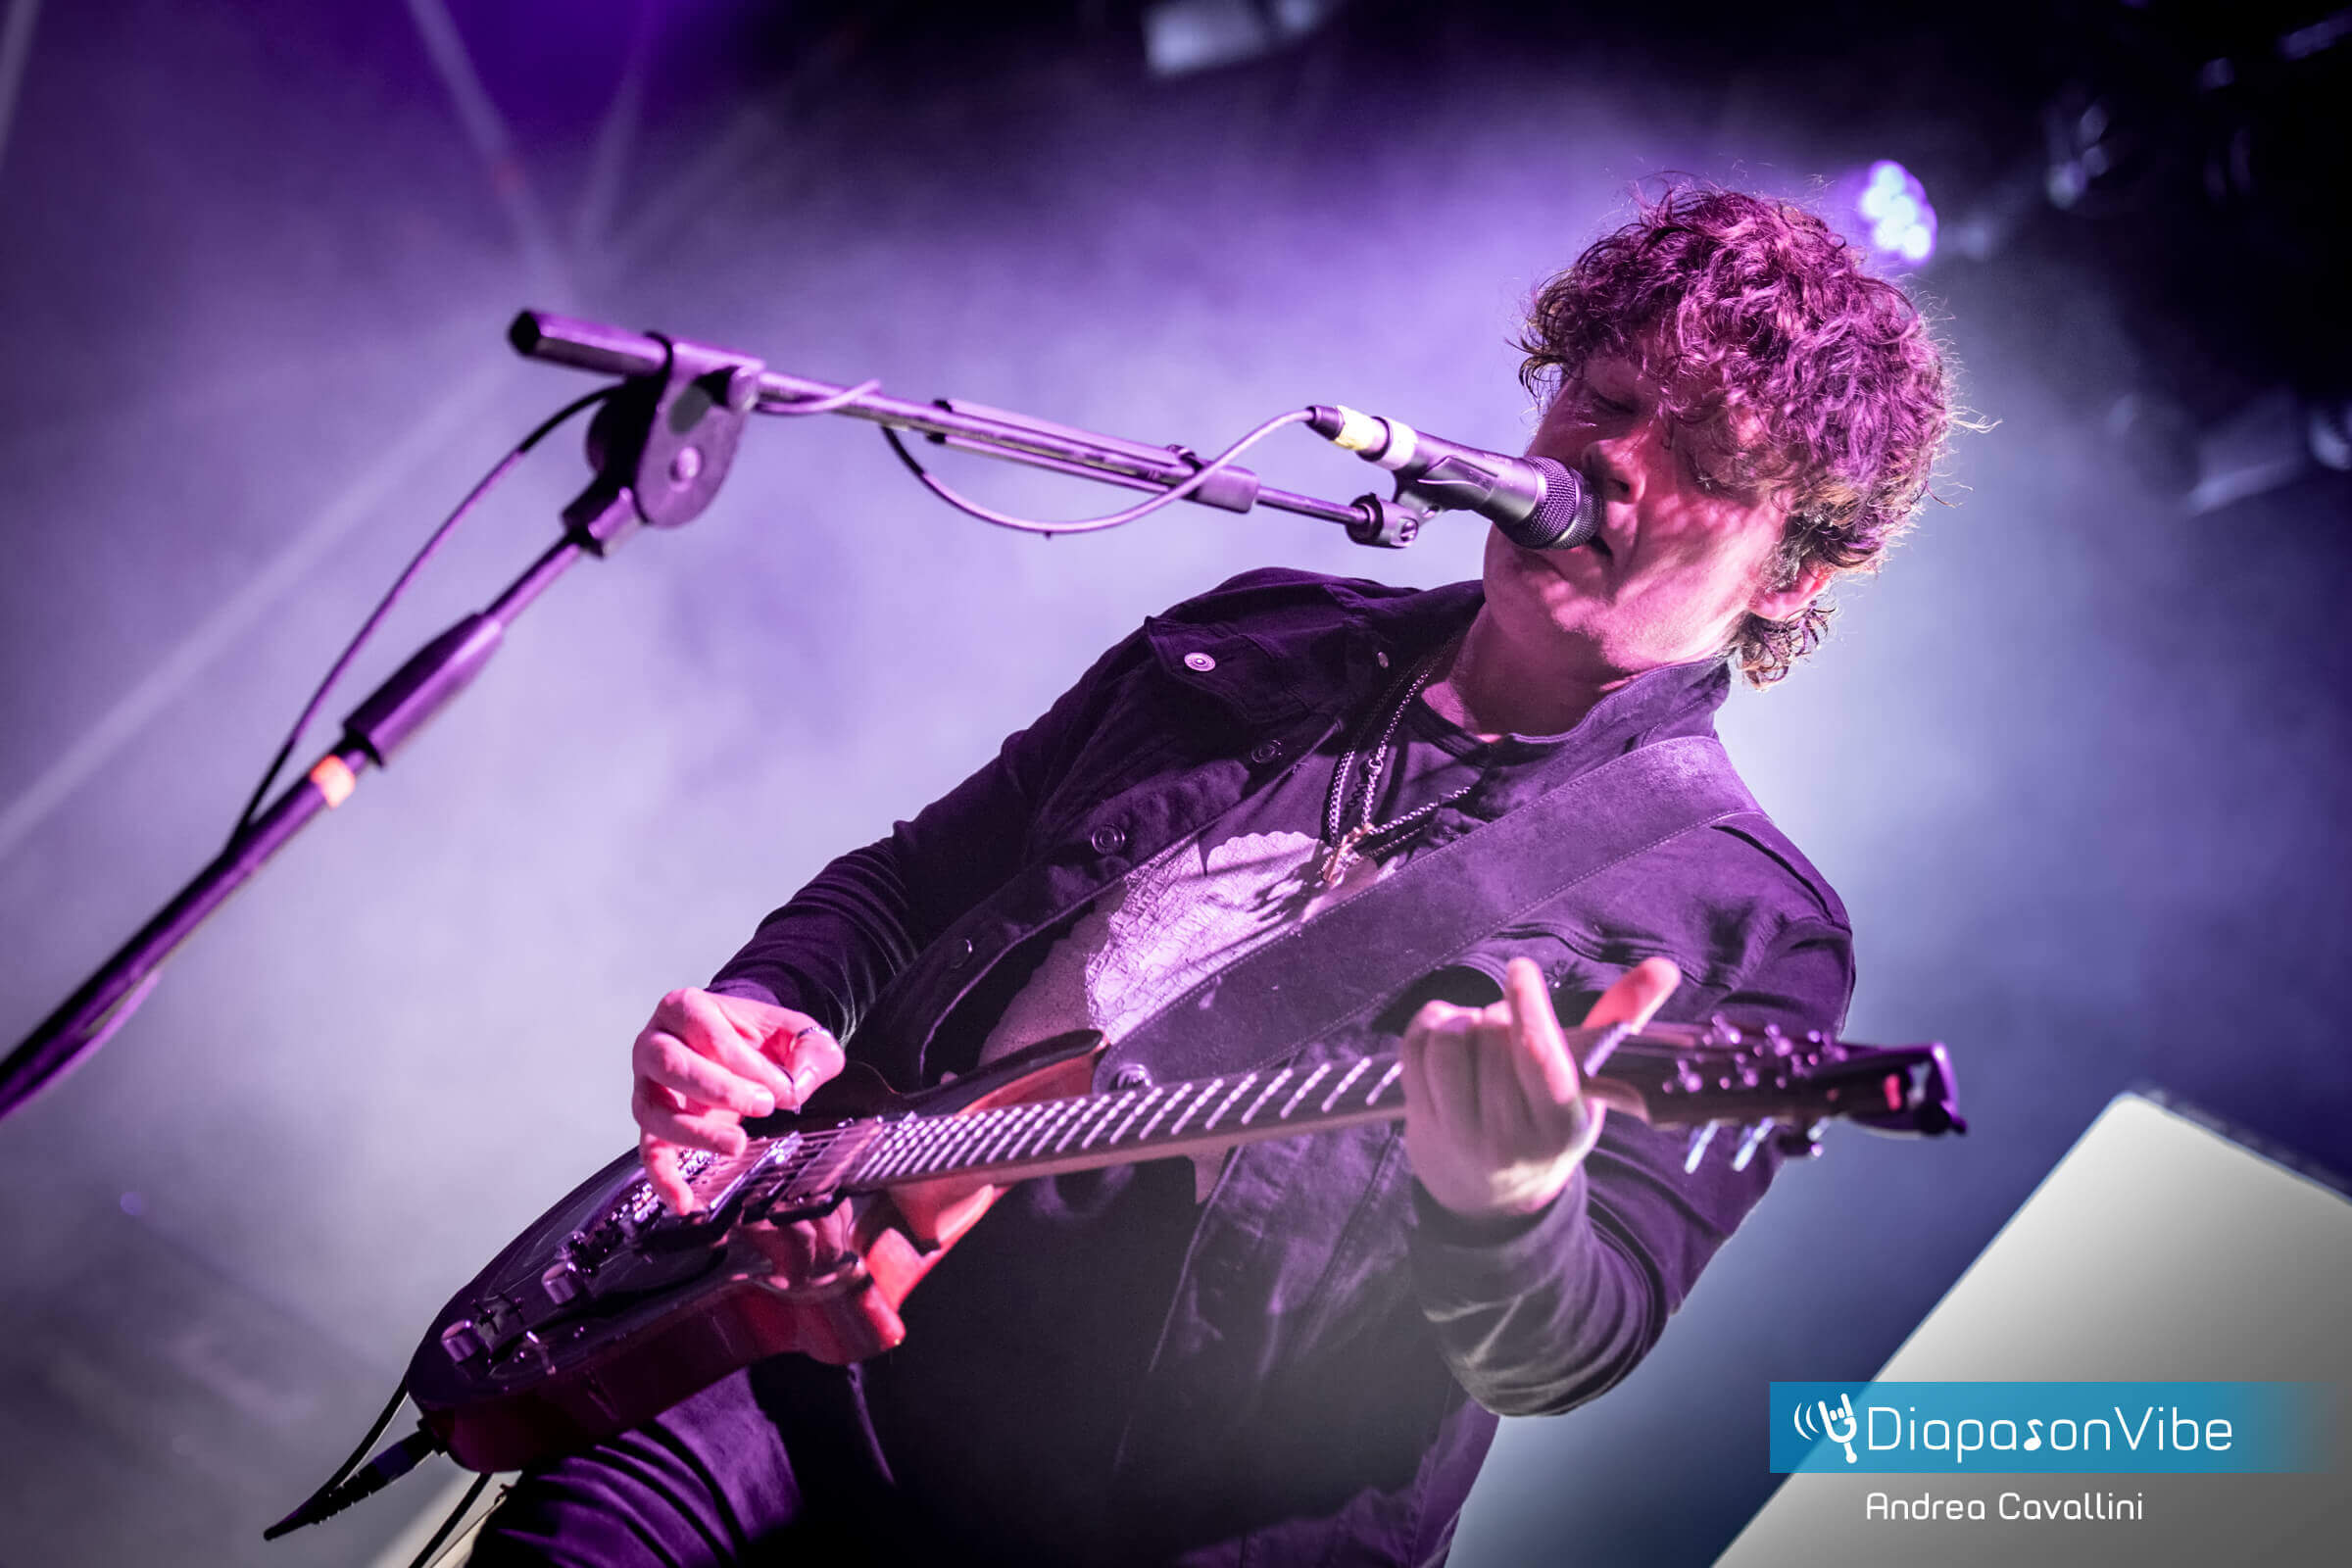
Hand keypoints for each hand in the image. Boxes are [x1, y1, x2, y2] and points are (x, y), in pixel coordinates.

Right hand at [631, 988, 844, 1212]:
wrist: (742, 1045)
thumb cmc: (759, 1037)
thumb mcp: (795, 1031)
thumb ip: (810, 1050)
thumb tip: (799, 1084)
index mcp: (685, 1008)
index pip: (705, 1031)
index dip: (743, 1061)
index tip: (778, 1086)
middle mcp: (655, 1043)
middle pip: (671, 1064)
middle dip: (718, 1088)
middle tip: (762, 1105)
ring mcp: (647, 1085)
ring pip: (654, 1111)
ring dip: (695, 1132)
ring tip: (736, 1145)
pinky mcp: (652, 1123)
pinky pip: (648, 1152)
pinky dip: (663, 1179)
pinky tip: (685, 1201)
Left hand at [1402, 955, 1679, 1221]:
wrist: (1494, 1199)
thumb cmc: (1550, 1125)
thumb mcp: (1593, 1089)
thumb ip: (1620, 1023)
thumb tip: (1664, 968)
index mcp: (1560, 1128)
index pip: (1537, 1057)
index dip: (1527, 1006)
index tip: (1521, 970)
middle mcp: (1508, 1137)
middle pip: (1493, 1038)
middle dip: (1502, 1018)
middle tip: (1511, 1032)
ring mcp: (1458, 1133)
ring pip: (1449, 1042)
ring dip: (1463, 1021)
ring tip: (1481, 1034)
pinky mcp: (1420, 1121)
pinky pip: (1414, 1048)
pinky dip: (1430, 1024)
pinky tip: (1449, 1033)